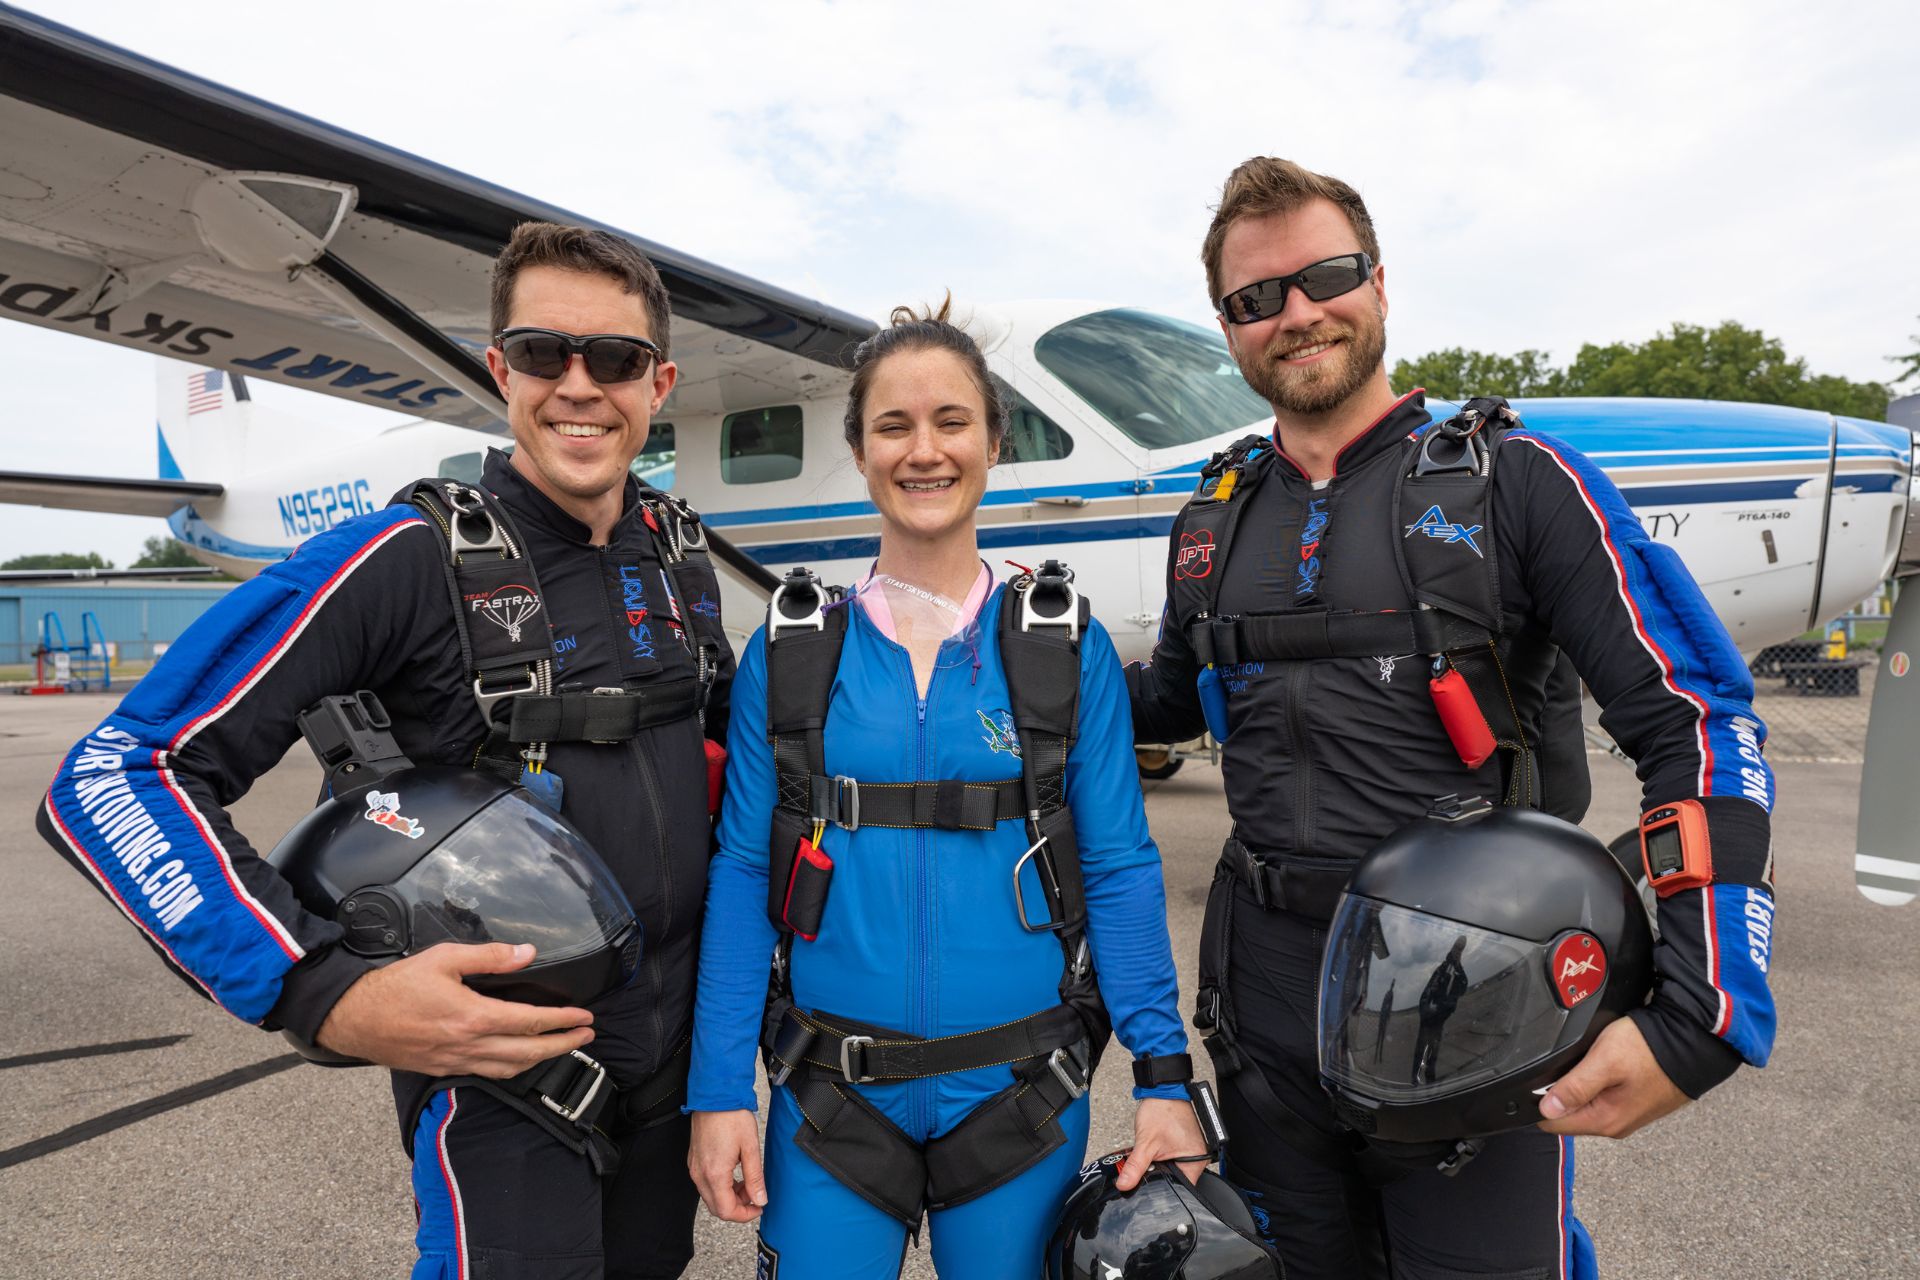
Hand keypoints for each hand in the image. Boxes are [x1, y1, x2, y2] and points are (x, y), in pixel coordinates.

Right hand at [314, 942, 593, 1076]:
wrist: (353, 1017)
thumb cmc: (396, 986)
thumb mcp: (444, 959)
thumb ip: (490, 957)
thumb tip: (527, 952)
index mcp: (473, 1016)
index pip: (531, 1021)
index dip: (563, 1020)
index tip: (585, 1016)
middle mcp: (469, 1045)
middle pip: (529, 1052)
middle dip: (563, 1045)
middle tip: (587, 1036)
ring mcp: (456, 1061)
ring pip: (510, 1068)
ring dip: (541, 1060)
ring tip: (562, 1048)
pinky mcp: (443, 1069)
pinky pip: (488, 1073)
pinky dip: (512, 1068)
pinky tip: (521, 1059)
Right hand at [689, 1109, 766, 1221]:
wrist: (714, 1095)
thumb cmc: (732, 1117)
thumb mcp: (750, 1148)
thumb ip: (754, 1178)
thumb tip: (760, 1200)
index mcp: (714, 1174)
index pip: (726, 1211)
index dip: (744, 1215)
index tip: (759, 1208)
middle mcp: (699, 1174)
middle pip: (716, 1208)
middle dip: (737, 1208)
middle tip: (755, 1196)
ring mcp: (694, 1167)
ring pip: (710, 1197)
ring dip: (729, 1197)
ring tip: (747, 1183)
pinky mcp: (694, 1160)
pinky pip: (705, 1184)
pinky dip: (720, 1187)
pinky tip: (734, 1175)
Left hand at [1116, 1097, 1210, 1190]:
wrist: (1163, 1091)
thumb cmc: (1162, 1110)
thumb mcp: (1145, 1142)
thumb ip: (1135, 1167)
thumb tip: (1125, 1184)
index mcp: (1196, 1161)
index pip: (1183, 1188)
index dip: (1165, 1191)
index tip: (1151, 1188)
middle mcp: (1198, 1158)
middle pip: (1177, 1180)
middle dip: (1160, 1177)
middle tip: (1149, 1168)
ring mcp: (1191, 1151)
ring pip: (1173, 1170)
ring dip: (1160, 1167)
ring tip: (1153, 1156)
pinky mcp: (1184, 1146)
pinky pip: (1173, 1160)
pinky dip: (1162, 1159)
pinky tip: (1155, 1152)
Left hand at [1537, 1017, 1689, 1137]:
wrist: (1692, 1042)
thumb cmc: (1652, 1050)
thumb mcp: (1604, 1061)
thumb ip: (1574, 1087)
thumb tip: (1546, 1109)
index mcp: (1605, 1120)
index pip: (1552, 1124)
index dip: (1538, 1101)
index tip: (1541, 1078)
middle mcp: (1616, 1124)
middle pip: (1568, 1114)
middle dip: (1560, 1090)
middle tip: (1572, 1062)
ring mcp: (1627, 1114)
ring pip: (1585, 1103)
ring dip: (1579, 1084)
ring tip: (1590, 1060)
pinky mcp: (1635, 1101)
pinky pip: (1603, 1096)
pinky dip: (1596, 1081)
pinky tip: (1604, 1063)